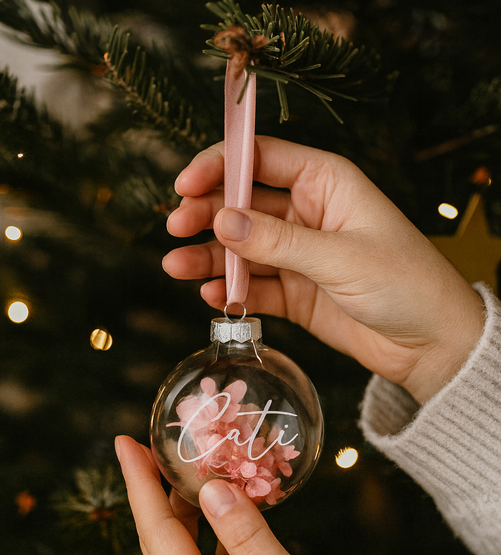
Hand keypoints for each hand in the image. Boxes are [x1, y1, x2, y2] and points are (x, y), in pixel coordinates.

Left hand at [116, 434, 379, 554]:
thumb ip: (247, 537)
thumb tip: (212, 488)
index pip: (157, 533)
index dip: (139, 483)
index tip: (124, 442)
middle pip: (163, 540)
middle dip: (153, 489)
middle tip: (155, 444)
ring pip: (186, 551)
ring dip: (185, 508)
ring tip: (193, 465)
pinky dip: (214, 530)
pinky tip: (232, 507)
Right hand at [164, 136, 484, 403]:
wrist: (430, 343)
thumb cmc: (404, 284)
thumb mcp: (340, 257)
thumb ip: (278, 241)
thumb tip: (222, 221)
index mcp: (326, 184)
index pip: (261, 158)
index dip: (220, 166)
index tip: (185, 185)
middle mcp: (308, 214)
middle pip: (242, 203)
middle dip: (206, 214)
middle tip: (176, 229)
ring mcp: (299, 255)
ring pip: (242, 248)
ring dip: (209, 256)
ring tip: (176, 266)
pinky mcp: (296, 293)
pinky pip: (254, 286)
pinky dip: (232, 290)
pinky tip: (212, 295)